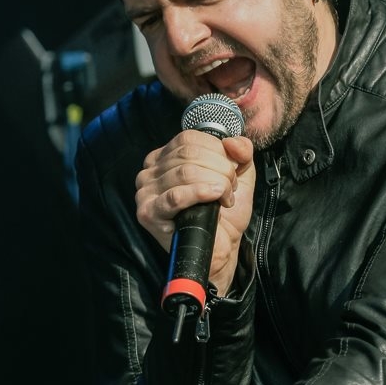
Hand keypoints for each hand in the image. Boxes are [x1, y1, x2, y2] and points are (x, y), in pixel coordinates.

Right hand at [135, 130, 254, 295]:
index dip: (217, 151)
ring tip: (224, 198)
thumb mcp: (239, 174)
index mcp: (165, 156)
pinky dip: (200, 193)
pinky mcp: (148, 213)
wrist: (222, 246)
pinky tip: (215, 198)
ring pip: (185, 172)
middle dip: (219, 169)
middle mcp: (150, 171)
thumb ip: (240, 151)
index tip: (231, 170)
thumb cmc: (223, 211)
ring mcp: (145, 192)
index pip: (188, 138)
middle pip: (187, 154)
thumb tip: (233, 142)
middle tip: (230, 188)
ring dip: (215, 183)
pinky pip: (176, 196)